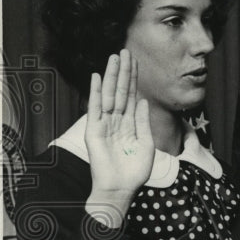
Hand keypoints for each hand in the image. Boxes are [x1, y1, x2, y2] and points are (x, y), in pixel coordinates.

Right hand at [84, 50, 154, 223]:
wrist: (121, 188)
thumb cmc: (134, 171)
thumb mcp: (146, 143)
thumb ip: (143, 121)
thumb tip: (142, 100)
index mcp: (129, 123)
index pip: (132, 96)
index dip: (134, 79)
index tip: (136, 61)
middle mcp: (116, 120)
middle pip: (120, 91)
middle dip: (123, 72)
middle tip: (125, 51)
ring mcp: (104, 124)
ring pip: (109, 94)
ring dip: (111, 76)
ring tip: (114, 57)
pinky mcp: (93, 130)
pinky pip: (95, 107)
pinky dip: (96, 92)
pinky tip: (98, 77)